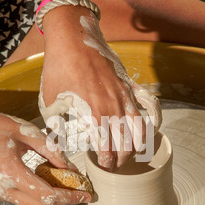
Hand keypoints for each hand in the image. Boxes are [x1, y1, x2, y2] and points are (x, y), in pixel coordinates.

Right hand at [0, 105, 90, 204]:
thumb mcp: (24, 131)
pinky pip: (21, 198)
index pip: (47, 195)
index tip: (86, 194)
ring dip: (51, 198)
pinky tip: (45, 179)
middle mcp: (1, 189)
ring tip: (66, 184)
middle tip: (80, 192)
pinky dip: (37, 193)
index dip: (70, 197)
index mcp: (9, 171)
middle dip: (64, 202)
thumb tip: (71, 168)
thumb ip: (50, 150)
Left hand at [39, 8, 161, 170]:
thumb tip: (58, 147)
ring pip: (139, 129)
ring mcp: (125, 95)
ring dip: (137, 145)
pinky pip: (150, 104)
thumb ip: (56, 128)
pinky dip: (155, 119)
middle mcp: (113, 107)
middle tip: (114, 165)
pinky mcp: (130, 84)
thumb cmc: (59, 69)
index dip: (108, 162)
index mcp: (93, 114)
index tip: (104, 166)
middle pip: (125, 143)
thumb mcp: (49, 102)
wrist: (72, 38)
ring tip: (130, 153)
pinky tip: (152, 128)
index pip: (107, 149)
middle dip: (121, 159)